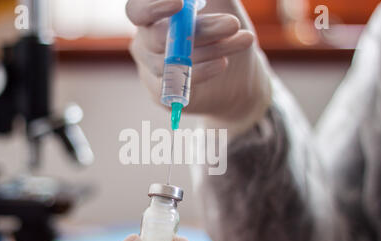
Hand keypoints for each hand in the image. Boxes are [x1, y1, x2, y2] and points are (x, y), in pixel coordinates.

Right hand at [126, 0, 271, 123]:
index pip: (137, 10)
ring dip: (212, 49)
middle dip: (201, 29)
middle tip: (232, 23)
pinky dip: (202, 72)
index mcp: (152, 14)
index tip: (180, 3)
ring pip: (172, 60)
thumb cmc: (224, 28)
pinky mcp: (162, 92)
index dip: (152, 7)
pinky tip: (222, 63)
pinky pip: (176, 82)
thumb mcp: (222, 3)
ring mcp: (151, 68)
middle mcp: (145, 41)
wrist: (237, 73)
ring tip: (244, 40)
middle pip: (160, 36)